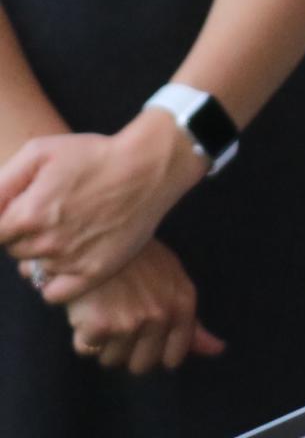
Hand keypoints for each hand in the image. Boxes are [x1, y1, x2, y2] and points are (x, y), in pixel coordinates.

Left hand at [0, 116, 205, 303]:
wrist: (149, 167)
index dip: (11, 219)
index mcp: (28, 214)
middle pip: (14, 251)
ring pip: (33, 270)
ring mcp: (71, 261)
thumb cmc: (93, 155)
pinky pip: (54, 293)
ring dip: (43, 253)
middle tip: (56, 213)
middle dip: (26, 234)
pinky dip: (54, 281)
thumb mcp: (40, 151)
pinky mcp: (95, 272)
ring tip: (69, 229)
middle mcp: (47, 242)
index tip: (29, 207)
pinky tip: (67, 260)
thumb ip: (1, 184)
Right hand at [62, 240, 225, 374]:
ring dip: (103, 342)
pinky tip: (88, 310)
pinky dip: (82, 334)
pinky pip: (85, 350)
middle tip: (119, 321)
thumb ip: (192, 322)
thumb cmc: (136, 260)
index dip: (155, 354)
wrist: (98, 236)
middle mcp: (161, 315)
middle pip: (141, 365)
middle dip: (127, 350)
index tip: (144, 345)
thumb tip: (217, 350)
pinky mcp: (100, 326)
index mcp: (183, 303)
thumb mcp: (172, 281)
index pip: (174, 355)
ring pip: (111, 360)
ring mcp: (131, 322)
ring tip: (104, 310)